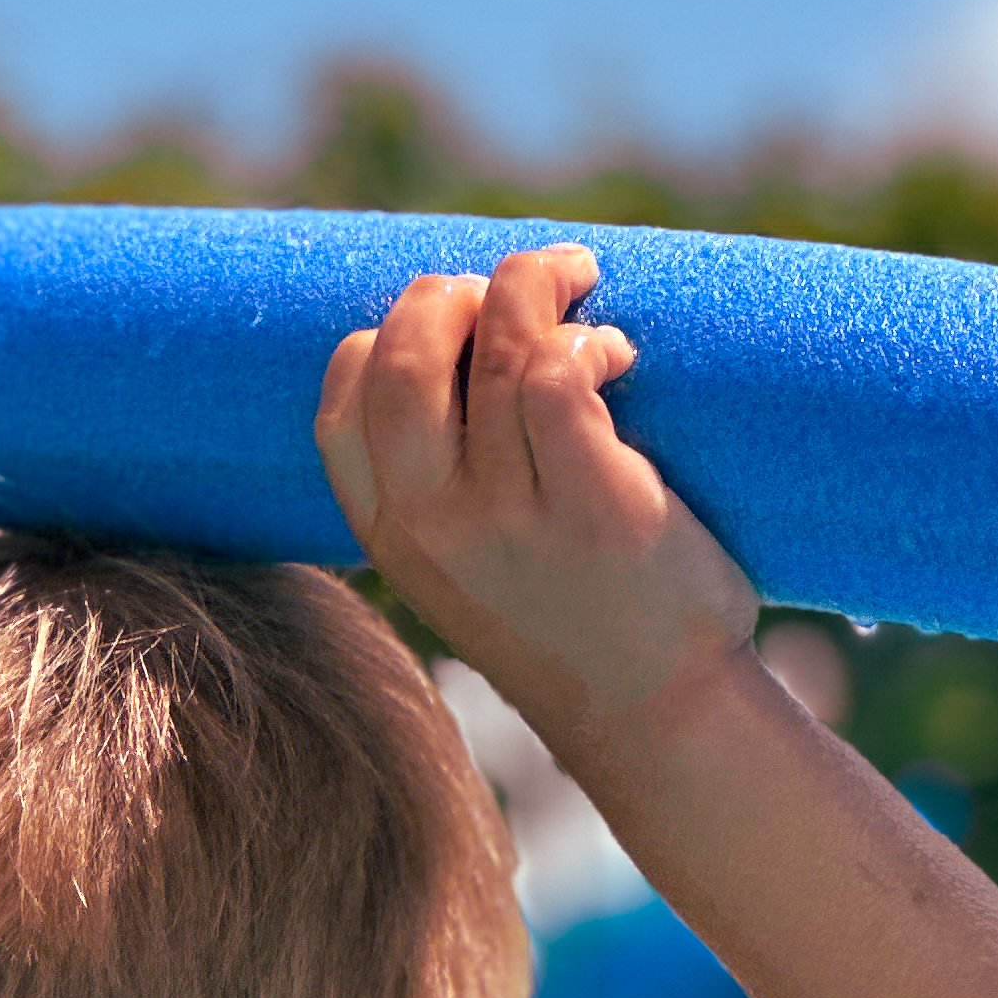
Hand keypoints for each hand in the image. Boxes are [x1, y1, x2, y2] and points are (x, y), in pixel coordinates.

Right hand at [314, 243, 756, 746]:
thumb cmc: (572, 620)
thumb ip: (441, 488)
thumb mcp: (464, 568)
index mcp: (392, 532)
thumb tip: (463, 353)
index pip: (342, 400)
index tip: (449, 332)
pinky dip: (587, 340)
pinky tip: (617, 352)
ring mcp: (510, 515)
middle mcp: (435, 522)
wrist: (654, 711)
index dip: (385, 337)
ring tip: (579, 288)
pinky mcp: (594, 504)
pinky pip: (560, 376)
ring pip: (497, 346)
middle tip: (506, 290)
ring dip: (537, 286)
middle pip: (400, 356)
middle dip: (447, 293)